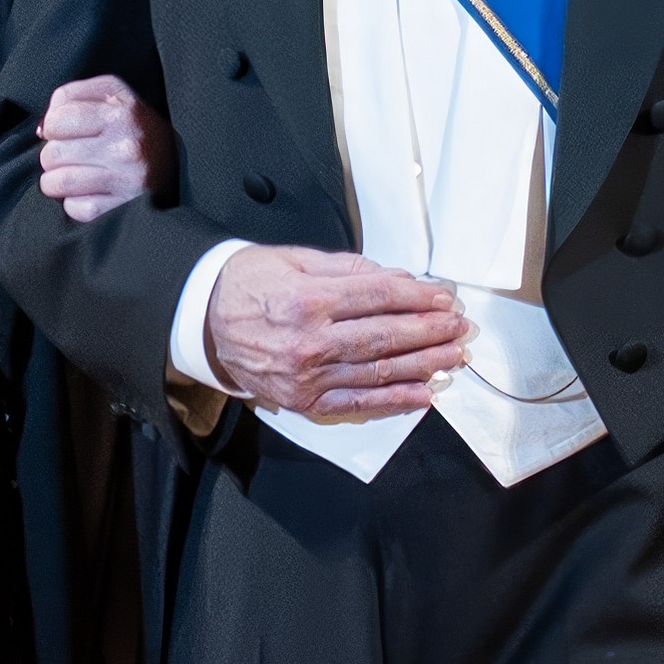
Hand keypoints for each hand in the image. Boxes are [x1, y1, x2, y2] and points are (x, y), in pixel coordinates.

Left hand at [37, 76, 176, 222]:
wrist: (179, 165)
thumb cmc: (136, 128)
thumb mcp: (114, 96)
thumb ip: (72, 97)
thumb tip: (41, 129)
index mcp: (122, 111)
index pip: (56, 119)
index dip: (55, 127)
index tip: (70, 132)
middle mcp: (126, 145)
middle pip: (51, 153)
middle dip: (56, 157)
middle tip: (76, 157)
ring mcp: (125, 180)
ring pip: (56, 182)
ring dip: (58, 182)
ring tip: (77, 176)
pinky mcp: (122, 210)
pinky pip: (73, 208)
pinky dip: (75, 204)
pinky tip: (92, 194)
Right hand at [204, 245, 470, 421]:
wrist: (204, 322)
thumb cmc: (250, 284)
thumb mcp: (295, 260)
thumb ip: (350, 270)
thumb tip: (399, 280)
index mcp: (307, 300)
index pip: (379, 298)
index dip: (418, 298)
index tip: (445, 298)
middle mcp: (309, 341)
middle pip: (385, 337)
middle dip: (430, 331)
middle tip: (459, 327)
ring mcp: (307, 377)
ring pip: (378, 372)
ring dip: (424, 366)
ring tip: (453, 357)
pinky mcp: (304, 401)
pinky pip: (358, 403)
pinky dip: (395, 401)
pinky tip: (424, 394)